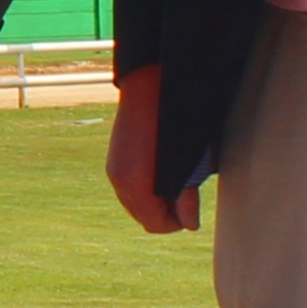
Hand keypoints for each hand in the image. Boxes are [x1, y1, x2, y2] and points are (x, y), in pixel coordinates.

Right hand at [106, 65, 198, 233]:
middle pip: (143, 217)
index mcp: (135, 185)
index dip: (177, 223)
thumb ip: (186, 196)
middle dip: (165, 213)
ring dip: (155, 200)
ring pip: (135, 203)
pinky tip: (162, 170)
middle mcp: (119, 181)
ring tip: (177, 182)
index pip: (155, 224)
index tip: (192, 210)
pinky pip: (130, 187)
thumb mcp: (189, 163)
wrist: (151, 83)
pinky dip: (146, 187)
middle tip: (187, 197)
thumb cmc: (177, 121)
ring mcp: (114, 169)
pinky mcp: (116, 158)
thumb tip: (190, 224)